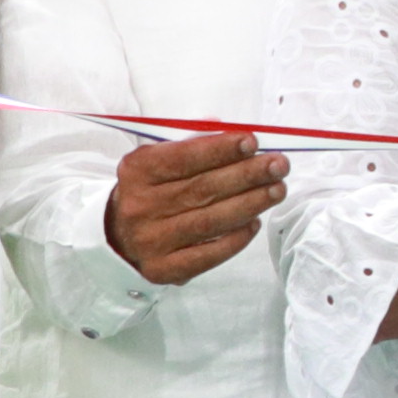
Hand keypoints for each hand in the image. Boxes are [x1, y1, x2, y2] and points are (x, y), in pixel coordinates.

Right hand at [101, 129, 286, 286]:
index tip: (252, 141)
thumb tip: (225, 128)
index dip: (220, 149)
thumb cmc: (150, 190)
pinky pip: (207, 255)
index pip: (183, 158)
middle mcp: (141, 206)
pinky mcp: (163, 269)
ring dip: (250, 204)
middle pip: (202, 189)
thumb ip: (190, 143)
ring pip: (210, 221)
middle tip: (279, 165)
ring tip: (277, 190)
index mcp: (137, 172)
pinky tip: (254, 222)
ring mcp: (151, 241)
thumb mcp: (158, 159)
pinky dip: (235, 239)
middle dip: (247, 175)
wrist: (119, 236)